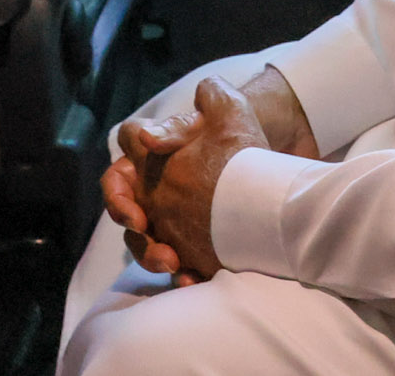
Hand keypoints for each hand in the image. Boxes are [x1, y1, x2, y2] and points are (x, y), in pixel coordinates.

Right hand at [133, 76, 268, 279]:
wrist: (276, 158)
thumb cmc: (241, 132)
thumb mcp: (224, 114)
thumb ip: (188, 117)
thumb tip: (149, 136)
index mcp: (151, 161)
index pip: (118, 177)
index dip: (117, 195)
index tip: (135, 212)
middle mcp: (154, 192)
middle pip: (127, 217)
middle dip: (135, 235)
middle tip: (152, 241)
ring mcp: (171, 220)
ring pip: (146, 244)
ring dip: (152, 257)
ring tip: (174, 264)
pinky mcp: (193, 242)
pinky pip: (179, 265)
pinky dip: (183, 276)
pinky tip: (193, 280)